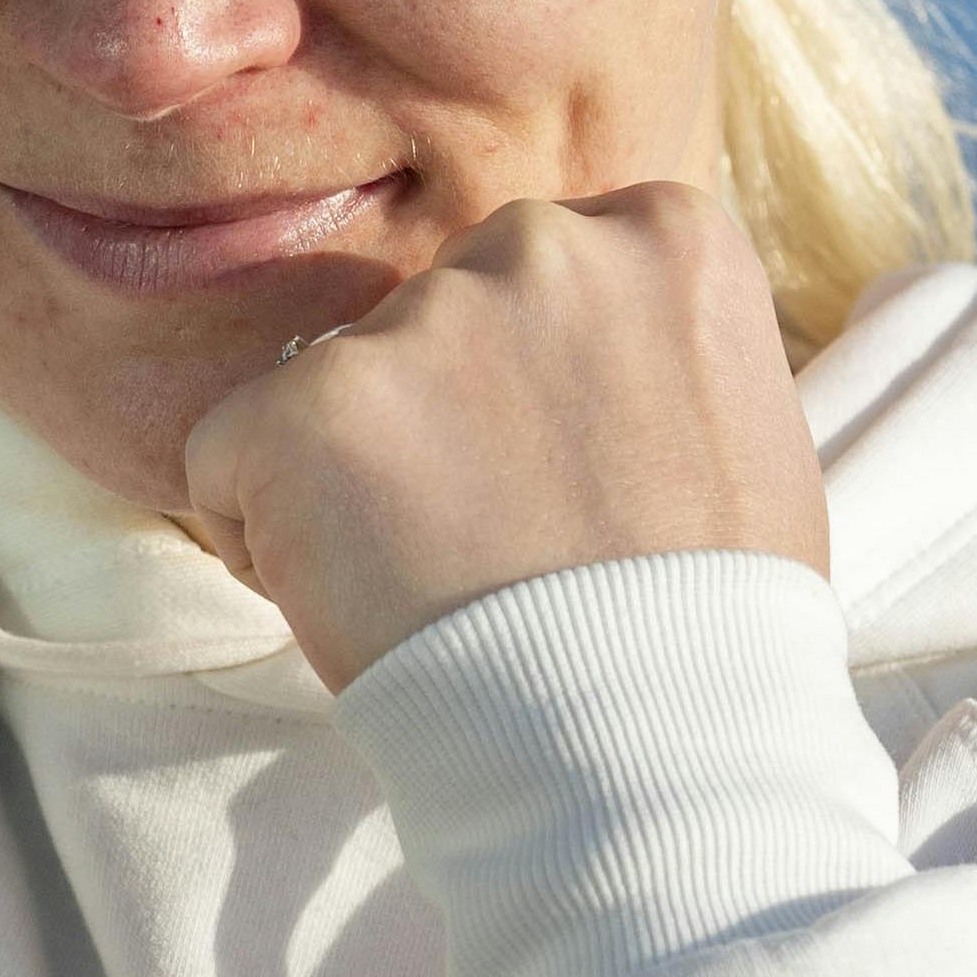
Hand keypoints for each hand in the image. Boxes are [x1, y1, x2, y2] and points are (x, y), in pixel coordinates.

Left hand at [175, 183, 827, 684]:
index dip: (529, 384)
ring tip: (434, 583)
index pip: (542, 272)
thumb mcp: (746, 431)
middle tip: (488, 535)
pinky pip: (229, 452)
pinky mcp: (306, 404)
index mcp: (659, 235)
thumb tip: (596, 352)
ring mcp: (419, 319)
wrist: (646, 741)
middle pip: (438, 309)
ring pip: (338, 383)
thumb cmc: (714, 620)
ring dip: (359, 474)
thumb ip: (655, 350)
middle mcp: (541, 244)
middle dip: (442, 409)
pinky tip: (352, 601)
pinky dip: (261, 530)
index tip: (560, 477)